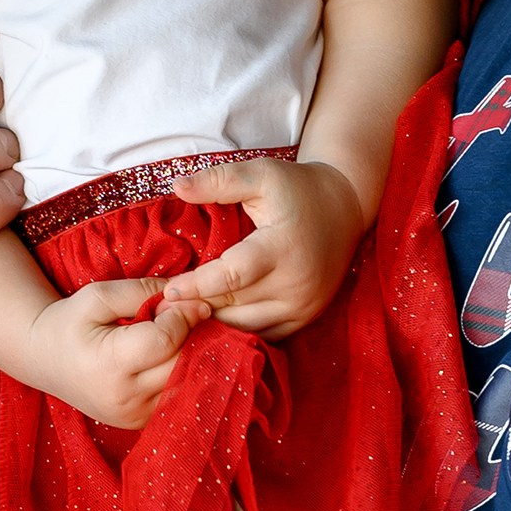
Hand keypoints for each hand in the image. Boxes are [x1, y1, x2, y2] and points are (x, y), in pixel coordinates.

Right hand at [20, 275, 210, 430]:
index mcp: (109, 364)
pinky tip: (170, 356)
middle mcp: (123, 398)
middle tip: (186, 315)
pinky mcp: (139, 423)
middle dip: (192, 336)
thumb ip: (142, 291)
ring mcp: (132, 416)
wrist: (43, 359)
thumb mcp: (98, 296)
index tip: (186, 300)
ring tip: (178, 335)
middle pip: (181, 364)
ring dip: (191, 357)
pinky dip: (180, 375)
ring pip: (185, 384)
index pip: (165, 341)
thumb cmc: (69, 322)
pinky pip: (175, 398)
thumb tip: (187, 297)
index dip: (183, 316)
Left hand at [161, 157, 366, 337]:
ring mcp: (303, 306)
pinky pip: (264, 336)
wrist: (346, 208)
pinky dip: (238, 331)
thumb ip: (219, 181)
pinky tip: (215, 322)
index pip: (231, 277)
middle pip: (234, 307)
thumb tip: (176, 186)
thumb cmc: (298, 188)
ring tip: (185, 317)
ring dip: (215, 324)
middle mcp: (296, 284)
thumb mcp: (261, 175)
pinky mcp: (306, 318)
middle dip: (198, 309)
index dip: (196, 286)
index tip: (168, 290)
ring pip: (247, 328)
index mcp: (283, 247)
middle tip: (164, 309)